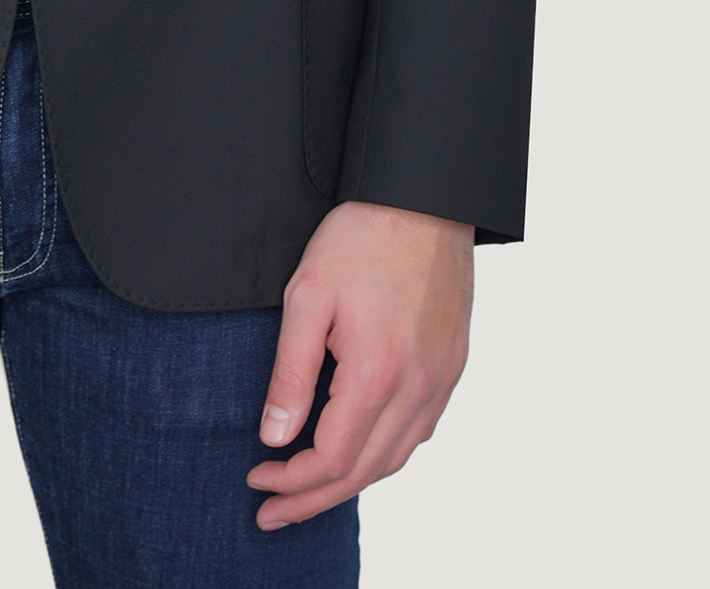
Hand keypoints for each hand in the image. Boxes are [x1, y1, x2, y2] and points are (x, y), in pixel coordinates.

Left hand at [247, 199, 473, 529]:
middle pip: (364, 472)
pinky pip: (420, 431)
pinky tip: (360, 451)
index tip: (257, 481)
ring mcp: (440, 379)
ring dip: (351, 483)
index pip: (332, 459)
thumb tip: (275, 435)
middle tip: (274, 513)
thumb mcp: (307, 296)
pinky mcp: (451, 365)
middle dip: (314, 500)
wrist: (424, 197)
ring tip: (310, 492)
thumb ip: (291, 372)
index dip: (292, 482)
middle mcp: (417, 387)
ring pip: (396, 458)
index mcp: (376, 372)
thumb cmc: (362, 237)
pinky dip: (386, 455)